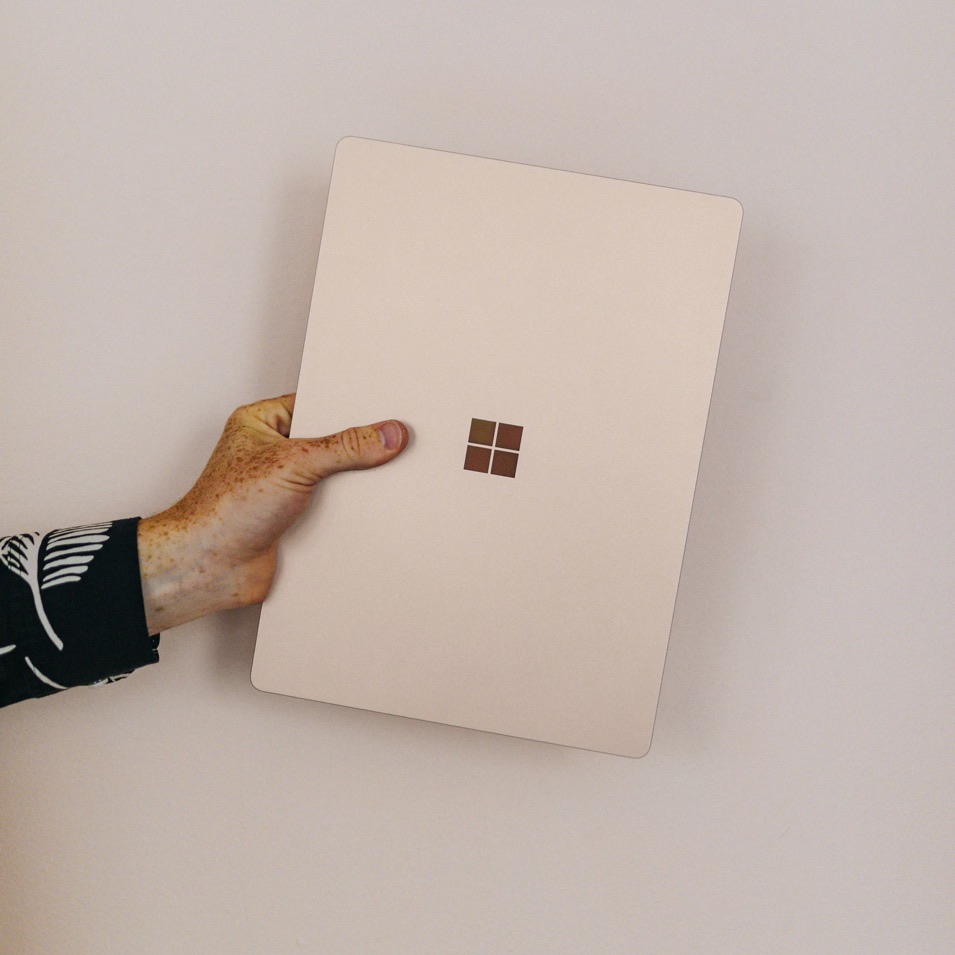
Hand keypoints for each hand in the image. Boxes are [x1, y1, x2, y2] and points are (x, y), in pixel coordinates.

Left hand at [137, 395, 407, 632]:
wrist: (207, 567)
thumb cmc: (222, 508)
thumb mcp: (294, 462)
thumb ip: (345, 447)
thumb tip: (386, 434)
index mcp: (262, 423)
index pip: (317, 404)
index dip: (350, 408)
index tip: (384, 411)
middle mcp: (272, 453)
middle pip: (330, 443)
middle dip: (355, 450)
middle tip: (389, 445)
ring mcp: (284, 488)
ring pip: (333, 478)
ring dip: (351, 487)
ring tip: (379, 481)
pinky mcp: (294, 520)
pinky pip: (332, 510)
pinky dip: (347, 515)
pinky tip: (364, 513)